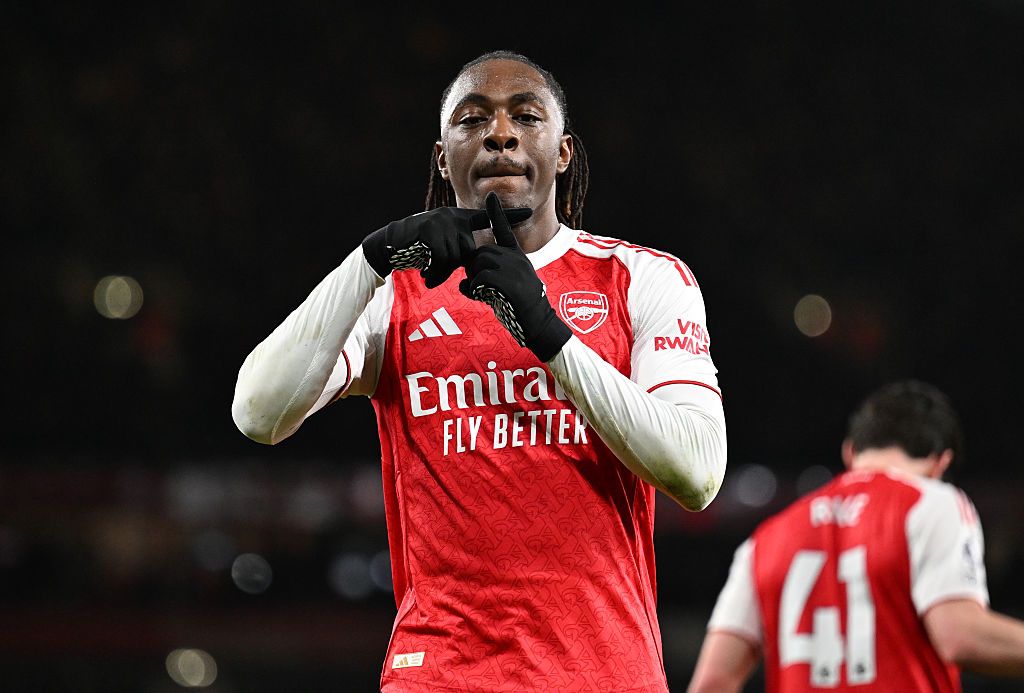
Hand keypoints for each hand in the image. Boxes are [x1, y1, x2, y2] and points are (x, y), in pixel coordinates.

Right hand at [362, 205, 531, 288]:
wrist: (389, 245)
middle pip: (470, 250)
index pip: (487, 217)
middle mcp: (452, 216)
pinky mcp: (429, 230)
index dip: (509, 215)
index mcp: (458, 219)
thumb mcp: (442, 248)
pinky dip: (435, 271)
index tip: (531, 211)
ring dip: (442, 271)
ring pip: (456, 256)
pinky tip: (424, 272)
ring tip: (428, 272)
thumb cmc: (418, 249)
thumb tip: (475, 266)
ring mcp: (440, 221)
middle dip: (456, 268)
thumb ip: (459, 251)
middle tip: (437, 272)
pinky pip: (443, 258)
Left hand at [460, 192, 571, 361]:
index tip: (490, 196)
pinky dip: (476, 291)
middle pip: (481, 253)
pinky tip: (485, 299)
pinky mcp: (509, 282)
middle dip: (474, 270)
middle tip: (480, 287)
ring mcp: (514, 269)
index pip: (504, 230)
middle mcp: (517, 258)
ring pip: (479, 265)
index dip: (496, 213)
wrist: (539, 324)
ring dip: (475, 281)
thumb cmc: (521, 309)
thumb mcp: (505, 288)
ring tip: (485, 294)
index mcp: (517, 256)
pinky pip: (479, 279)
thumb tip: (462, 281)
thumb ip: (487, 279)